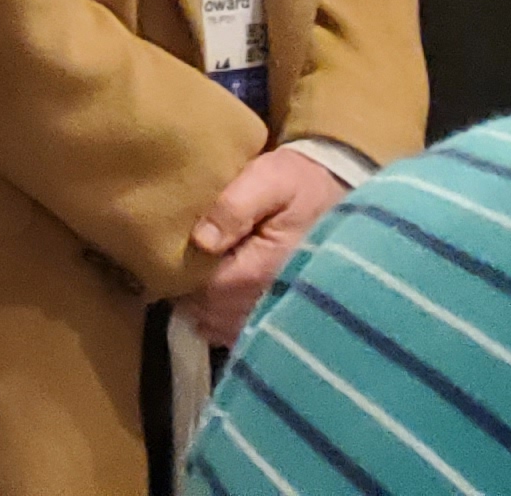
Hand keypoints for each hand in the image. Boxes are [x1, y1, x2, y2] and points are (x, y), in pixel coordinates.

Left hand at [183, 144, 350, 348]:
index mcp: (263, 270)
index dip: (183, 276)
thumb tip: (201, 240)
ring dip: (207, 310)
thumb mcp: (269, 179)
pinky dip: (227, 321)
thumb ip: (233, 207)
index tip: (169, 256)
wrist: (341, 192)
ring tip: (198, 279)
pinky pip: (246, 332)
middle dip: (191, 295)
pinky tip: (220, 297)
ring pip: (227, 328)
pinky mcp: (287, 312)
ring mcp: (283, 312)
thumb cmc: (299, 183)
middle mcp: (273, 301)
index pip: (207, 291)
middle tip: (178, 266)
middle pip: (214, 314)